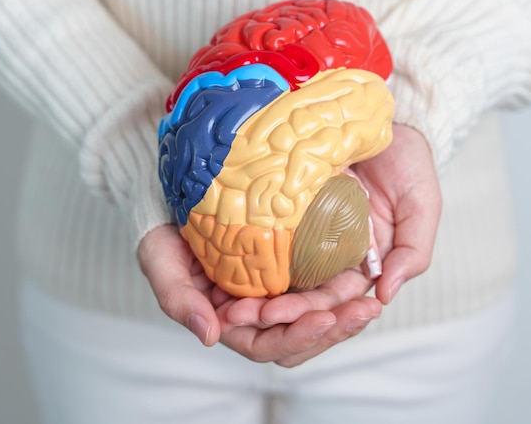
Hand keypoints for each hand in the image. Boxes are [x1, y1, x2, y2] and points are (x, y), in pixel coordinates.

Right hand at [137, 224, 376, 364]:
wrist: (177, 186)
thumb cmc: (162, 225)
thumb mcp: (159, 258)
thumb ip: (177, 297)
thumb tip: (209, 335)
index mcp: (227, 316)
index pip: (263, 344)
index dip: (293, 338)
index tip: (323, 319)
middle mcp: (254, 306)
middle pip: (298, 333)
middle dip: (333, 328)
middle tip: (363, 310)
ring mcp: (274, 283)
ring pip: (315, 310)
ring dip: (344, 309)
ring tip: (372, 299)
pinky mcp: (289, 257)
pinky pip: (319, 277)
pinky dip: (341, 280)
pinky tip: (363, 272)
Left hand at [221, 124, 441, 364]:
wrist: (386, 123)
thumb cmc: (408, 165)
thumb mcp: (422, 207)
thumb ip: (413, 252)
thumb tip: (387, 294)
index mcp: (363, 263)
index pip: (337, 300)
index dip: (309, 314)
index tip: (278, 316)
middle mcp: (332, 253)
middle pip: (302, 293)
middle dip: (274, 310)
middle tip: (239, 316)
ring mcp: (309, 230)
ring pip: (282, 273)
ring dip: (256, 293)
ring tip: (228, 306)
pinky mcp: (290, 205)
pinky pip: (271, 233)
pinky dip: (251, 252)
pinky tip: (225, 267)